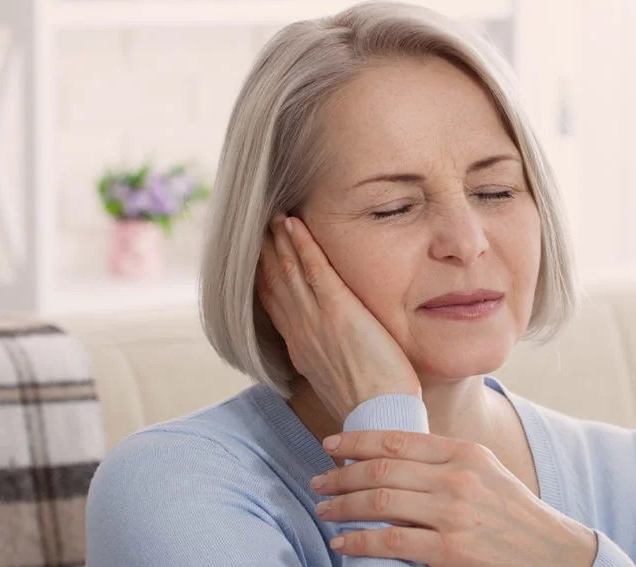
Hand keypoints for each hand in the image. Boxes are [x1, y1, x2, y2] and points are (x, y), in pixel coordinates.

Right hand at [256, 214, 421, 423]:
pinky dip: (301, 243)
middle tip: (257, 226)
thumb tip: (333, 356)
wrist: (378, 417)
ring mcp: (316, 320)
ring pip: (287, 271)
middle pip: (272, 283)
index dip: (263, 278)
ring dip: (278, 240)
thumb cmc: (371, 407)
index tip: (257, 258)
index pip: (273, 305)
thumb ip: (331, 361)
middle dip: (264, 252)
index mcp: (301, 348)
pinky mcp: (339, 311)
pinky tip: (294, 223)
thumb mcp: (341, 381)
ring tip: (273, 217)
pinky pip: (314, 268)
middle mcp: (300, 331)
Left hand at [309, 430, 598, 565]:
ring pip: (381, 501)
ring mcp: (454, 514)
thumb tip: (392, 455)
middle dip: (341, 475)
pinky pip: (391, 541)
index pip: (397, 440)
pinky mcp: (451, 551)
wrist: (552, 553)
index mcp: (464, 452)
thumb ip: (445, 461)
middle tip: (318, 482)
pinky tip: (343, 542)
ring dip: (343, 506)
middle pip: (382, 469)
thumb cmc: (512, 514)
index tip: (330, 445)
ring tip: (324, 510)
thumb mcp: (485, 472)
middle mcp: (458, 477)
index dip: (356, 441)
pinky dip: (360, 540)